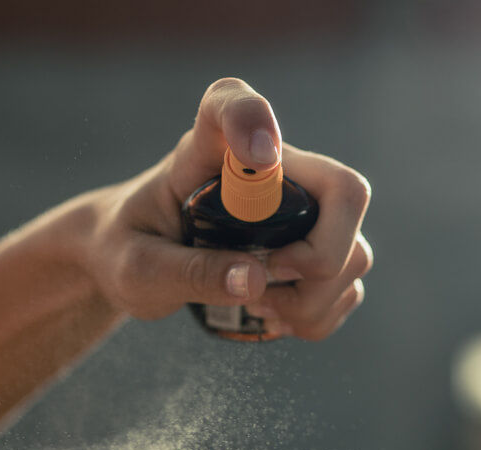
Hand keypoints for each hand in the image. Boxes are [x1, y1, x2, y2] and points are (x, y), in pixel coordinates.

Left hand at [84, 77, 372, 339]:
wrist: (135, 261)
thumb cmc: (126, 250)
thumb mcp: (137, 269)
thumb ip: (187, 271)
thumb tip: (254, 280)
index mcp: (207, 149)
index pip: (233, 103)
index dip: (254, 119)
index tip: (259, 155)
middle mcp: (271, 169)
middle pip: (344, 192)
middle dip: (320, 259)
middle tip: (264, 285)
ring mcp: (300, 208)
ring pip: (354, 251)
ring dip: (315, 300)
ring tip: (259, 309)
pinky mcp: (313, 246)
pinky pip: (347, 285)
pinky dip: (319, 314)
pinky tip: (275, 315)